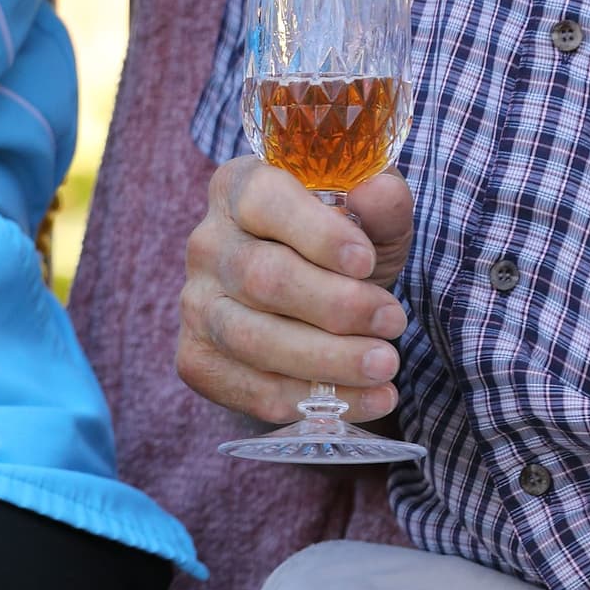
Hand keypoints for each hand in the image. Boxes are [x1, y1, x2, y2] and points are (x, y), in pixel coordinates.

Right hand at [175, 158, 413, 424]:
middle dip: (336, 306)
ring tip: (385, 366)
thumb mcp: (370, 222)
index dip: (316, 233)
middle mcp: (206, 244)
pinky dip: (312, 399)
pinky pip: (250, 388)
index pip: (265, 201)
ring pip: (253, 339)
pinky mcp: (196, 360)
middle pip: (262, 278)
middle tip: (393, 322)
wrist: (312, 309)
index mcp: (239, 189)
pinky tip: (366, 400)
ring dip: (327, 359)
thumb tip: (377, 192)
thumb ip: (381, 205)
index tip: (366, 261)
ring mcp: (195, 304)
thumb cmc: (343, 254)